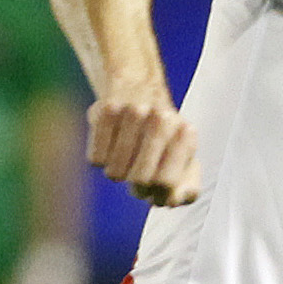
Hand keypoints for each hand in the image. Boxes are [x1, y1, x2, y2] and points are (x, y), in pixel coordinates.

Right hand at [88, 82, 200, 205]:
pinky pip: (96, 160)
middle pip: (140, 181)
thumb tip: (171, 201)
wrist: (136, 82)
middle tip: (139, 174)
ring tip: (126, 157)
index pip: (167, 184)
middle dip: (138, 187)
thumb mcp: (183, 156)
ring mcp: (134, 112)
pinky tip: (110, 142)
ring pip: (114, 174)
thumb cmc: (163, 134)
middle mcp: (162, 120)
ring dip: (118, 172)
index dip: (158, 194)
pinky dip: (101, 158)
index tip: (157, 187)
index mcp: (186, 134)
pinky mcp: (106, 109)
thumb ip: (186, 186)